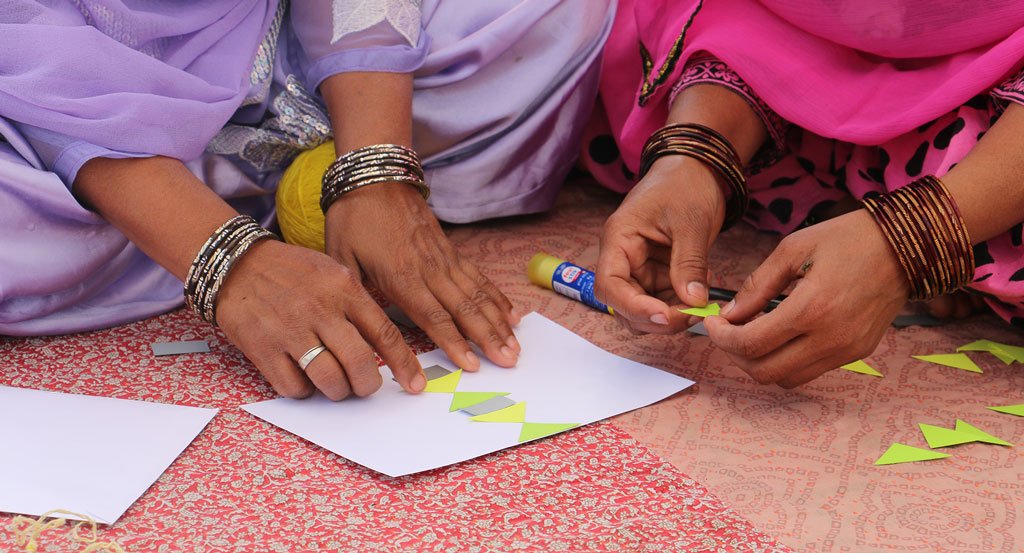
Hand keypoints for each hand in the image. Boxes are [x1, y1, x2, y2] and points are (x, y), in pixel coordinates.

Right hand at [215, 239, 424, 399]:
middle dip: (367, 384)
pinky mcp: (264, 349)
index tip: (415, 384)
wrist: (236, 264)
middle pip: (359, 363)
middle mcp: (320, 309)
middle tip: (364, 386)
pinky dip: (304, 390)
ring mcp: (291, 330)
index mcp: (343, 288)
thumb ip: (357, 303)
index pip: (384, 333)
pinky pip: (295, 387)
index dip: (403, 364)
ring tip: (334, 384)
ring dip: (337, 391)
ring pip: (329, 380)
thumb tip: (383, 346)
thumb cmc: (291, 272)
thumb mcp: (332, 272)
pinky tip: (303, 377)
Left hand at [324, 183, 520, 370]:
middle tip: (508, 362)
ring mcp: (444, 258)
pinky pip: (479, 277)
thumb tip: (357, 328)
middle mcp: (429, 269)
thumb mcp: (340, 256)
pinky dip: (497, 297)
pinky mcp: (450, 250)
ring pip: (478, 295)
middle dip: (488, 338)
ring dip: (499, 323)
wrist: (375, 177)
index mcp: (400, 275)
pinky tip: (512, 315)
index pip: (432, 316)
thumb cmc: (353, 217)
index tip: (471, 365)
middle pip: (465, 309)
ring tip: (516, 347)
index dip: (454, 342)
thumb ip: (353, 293)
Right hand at [595, 156, 725, 333]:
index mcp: (619, 239)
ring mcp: (640, 268)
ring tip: (700, 307)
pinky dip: (680, 307)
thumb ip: (689, 263)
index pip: (610, 285)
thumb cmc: (686, 184)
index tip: (665, 316)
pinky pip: (662, 301)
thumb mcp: (690, 222)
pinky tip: (701, 297)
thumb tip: (693, 300)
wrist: (696, 169)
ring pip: (643, 309)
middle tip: (692, 315)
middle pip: (623, 304)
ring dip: (669, 317)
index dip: (633, 307)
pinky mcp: (657, 273)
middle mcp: (623, 258)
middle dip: (655, 318)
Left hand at [704, 209, 908, 387]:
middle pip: (764, 371)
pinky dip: (787, 361)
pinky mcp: (858, 353)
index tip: (713, 324)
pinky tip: (781, 336)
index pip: (751, 344)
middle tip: (727, 333)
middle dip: (735, 355)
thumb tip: (730, 314)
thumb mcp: (793, 249)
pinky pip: (811, 371)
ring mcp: (846, 351)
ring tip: (752, 334)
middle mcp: (830, 338)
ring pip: (787, 379)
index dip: (722, 338)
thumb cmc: (848, 239)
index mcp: (810, 309)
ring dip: (760, 363)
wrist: (906, 247)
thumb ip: (757, 285)